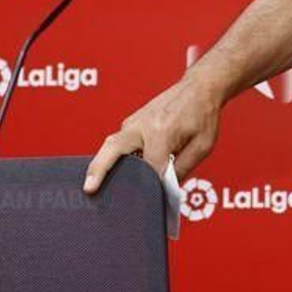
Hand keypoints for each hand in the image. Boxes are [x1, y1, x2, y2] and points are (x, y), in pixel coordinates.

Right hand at [83, 71, 221, 193]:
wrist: (199, 88)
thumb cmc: (203, 115)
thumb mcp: (202, 145)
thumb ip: (183, 168)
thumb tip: (165, 188)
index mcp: (161, 131)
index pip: (149, 168)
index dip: (150, 187)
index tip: (149, 203)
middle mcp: (142, 125)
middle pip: (114, 149)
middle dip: (100, 170)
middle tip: (88, 189)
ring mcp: (133, 122)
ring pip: (111, 146)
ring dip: (100, 165)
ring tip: (92, 186)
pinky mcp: (131, 123)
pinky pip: (117, 143)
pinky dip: (110, 158)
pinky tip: (109, 175)